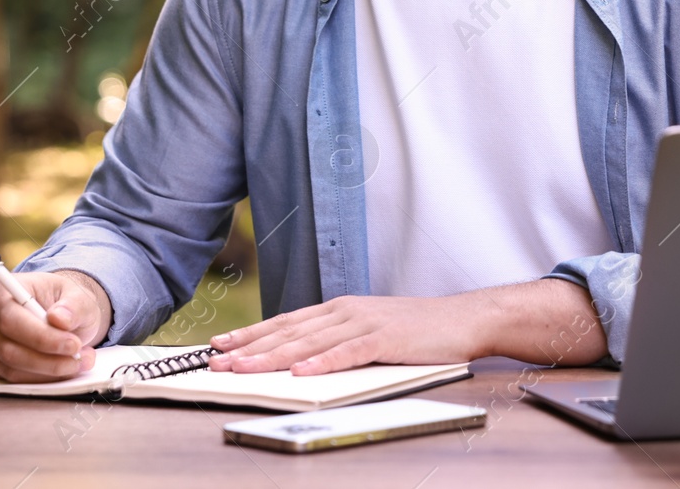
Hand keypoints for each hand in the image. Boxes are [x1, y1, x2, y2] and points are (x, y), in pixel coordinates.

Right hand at [0, 270, 111, 382]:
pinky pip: (9, 380)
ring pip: (10, 370)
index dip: (42, 338)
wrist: (57, 314)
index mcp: (1, 290)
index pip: (11, 320)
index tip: (74, 345)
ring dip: (48, 373)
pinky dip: (39, 379)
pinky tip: (61, 369)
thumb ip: (74, 306)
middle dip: (48, 361)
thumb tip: (60, 319)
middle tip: (80, 359)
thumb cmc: (64, 302)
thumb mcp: (79, 297)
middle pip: (8, 350)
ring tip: (78, 362)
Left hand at [207, 292, 489, 375]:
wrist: (462, 318)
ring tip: (244, 368)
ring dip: (273, 356)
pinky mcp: (385, 338)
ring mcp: (365, 322)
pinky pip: (347, 352)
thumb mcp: (370, 328)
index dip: (251, 334)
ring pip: (309, 341)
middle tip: (217, 362)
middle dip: (249, 347)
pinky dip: (322, 362)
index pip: (286, 322)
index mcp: (340, 308)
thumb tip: (302, 358)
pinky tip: (301, 372)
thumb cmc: (417, 329)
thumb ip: (338, 339)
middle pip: (289, 331)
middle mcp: (346, 311)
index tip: (220, 345)